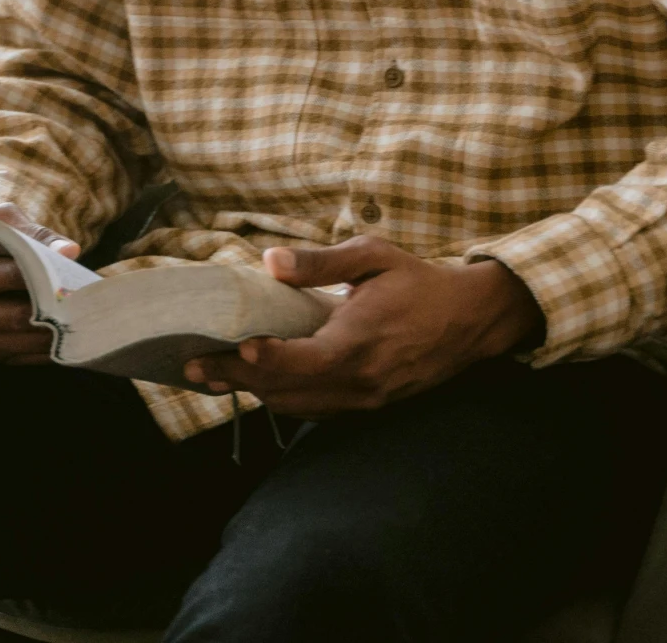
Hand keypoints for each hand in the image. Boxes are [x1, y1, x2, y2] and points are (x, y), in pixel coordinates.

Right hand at [0, 204, 81, 364]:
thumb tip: (69, 251)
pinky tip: (71, 335)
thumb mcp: (2, 224)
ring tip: (84, 319)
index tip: (60, 275)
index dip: (24, 276)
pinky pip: (23, 357)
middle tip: (84, 303)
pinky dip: (49, 348)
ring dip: (54, 333)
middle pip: (8, 315)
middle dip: (48, 309)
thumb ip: (34, 233)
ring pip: (19, 341)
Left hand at [181, 239, 543, 415]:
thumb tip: (270, 262)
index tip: (230, 346)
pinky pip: (317, 409)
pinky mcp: (370, 404)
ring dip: (256, 391)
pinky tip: (260, 382)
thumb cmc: (420, 281)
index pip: (303, 363)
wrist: (472, 320)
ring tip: (214, 375)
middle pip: (288, 391)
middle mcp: (361, 380)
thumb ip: (321, 262)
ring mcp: (366, 399)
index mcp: (361, 342)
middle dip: (239, 378)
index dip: (264, 360)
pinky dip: (284, 398)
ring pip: (299, 406)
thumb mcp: (374, 257)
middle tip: (194, 364)